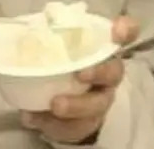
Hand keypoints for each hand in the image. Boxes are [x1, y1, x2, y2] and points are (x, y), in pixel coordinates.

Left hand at [21, 16, 138, 143]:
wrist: (59, 100)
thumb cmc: (61, 63)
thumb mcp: (55, 46)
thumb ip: (49, 34)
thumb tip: (27, 27)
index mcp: (103, 48)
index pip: (126, 34)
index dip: (125, 30)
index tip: (116, 31)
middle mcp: (108, 74)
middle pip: (113, 73)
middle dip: (99, 73)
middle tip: (80, 74)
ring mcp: (101, 100)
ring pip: (97, 105)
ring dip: (77, 105)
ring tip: (54, 105)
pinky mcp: (87, 123)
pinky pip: (77, 127)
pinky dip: (55, 124)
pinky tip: (34, 118)